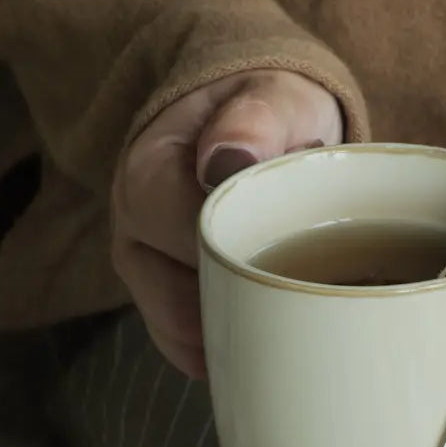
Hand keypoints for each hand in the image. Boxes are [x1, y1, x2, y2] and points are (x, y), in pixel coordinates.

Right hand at [111, 69, 341, 377]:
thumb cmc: (271, 110)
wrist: (254, 120)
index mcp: (150, 174)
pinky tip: (270, 345)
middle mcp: (133, 226)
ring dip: (243, 334)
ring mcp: (145, 266)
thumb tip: (229, 158)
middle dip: (250, 308)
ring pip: (185, 333)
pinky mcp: (164, 294)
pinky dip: (233, 350)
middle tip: (312, 303)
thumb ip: (258, 119)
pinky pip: (189, 346)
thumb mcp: (277, 97)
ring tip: (297, 321)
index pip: (189, 242)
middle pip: (183, 301)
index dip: (248, 261)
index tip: (304, 265)